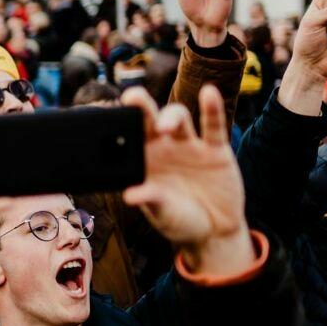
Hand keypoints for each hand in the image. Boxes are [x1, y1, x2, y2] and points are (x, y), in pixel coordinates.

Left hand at [122, 85, 252, 275]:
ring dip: (170, 117)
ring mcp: (190, 146)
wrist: (215, 231)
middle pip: (150, 119)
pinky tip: (209, 93)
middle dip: (141, 106)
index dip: (120, 127)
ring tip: (165, 127)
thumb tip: (130, 195)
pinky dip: (212, 108)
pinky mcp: (216, 150)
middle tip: (131, 98)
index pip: (129, 138)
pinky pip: (212, 125)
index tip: (110, 119)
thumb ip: (150, 201)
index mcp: (144, 161)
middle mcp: (164, 147)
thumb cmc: (180, 221)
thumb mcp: (163, 215)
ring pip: (178, 118)